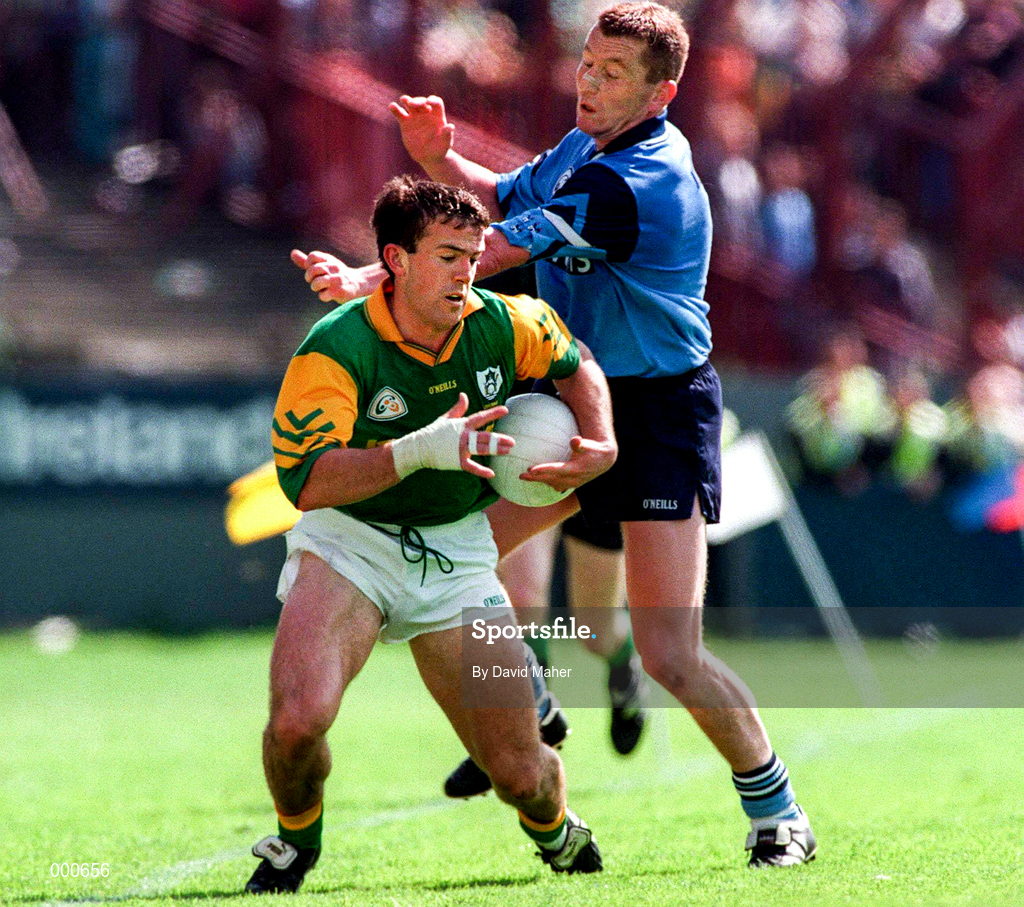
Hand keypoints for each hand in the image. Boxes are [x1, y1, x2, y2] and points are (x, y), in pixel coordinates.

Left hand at [291, 249, 361, 302]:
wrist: (359, 284)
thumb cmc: (337, 274)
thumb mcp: (324, 265)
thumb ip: (307, 261)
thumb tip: (292, 253)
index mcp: (328, 260)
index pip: (313, 256)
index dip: (308, 264)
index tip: (311, 269)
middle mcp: (333, 268)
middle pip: (312, 270)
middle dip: (309, 277)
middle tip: (314, 281)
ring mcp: (336, 280)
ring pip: (316, 283)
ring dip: (315, 287)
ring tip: (321, 288)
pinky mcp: (339, 292)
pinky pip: (323, 295)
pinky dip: (323, 297)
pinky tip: (329, 295)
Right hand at [388, 95, 454, 167]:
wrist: (429, 157)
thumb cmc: (440, 149)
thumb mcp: (445, 144)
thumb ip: (447, 135)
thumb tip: (450, 126)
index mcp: (437, 116)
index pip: (436, 102)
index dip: (433, 100)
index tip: (429, 103)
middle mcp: (426, 113)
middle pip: (422, 101)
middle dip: (418, 101)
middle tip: (414, 105)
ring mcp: (415, 117)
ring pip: (410, 104)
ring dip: (407, 100)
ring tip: (404, 100)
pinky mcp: (405, 123)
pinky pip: (399, 113)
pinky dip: (395, 109)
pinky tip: (392, 106)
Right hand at [391, 393, 513, 479]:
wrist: (419, 447)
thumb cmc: (433, 432)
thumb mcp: (446, 418)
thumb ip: (458, 408)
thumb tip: (464, 395)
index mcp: (462, 425)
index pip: (481, 417)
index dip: (493, 413)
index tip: (506, 410)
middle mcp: (464, 436)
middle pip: (485, 437)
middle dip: (499, 439)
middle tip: (512, 441)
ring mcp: (461, 449)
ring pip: (482, 449)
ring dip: (496, 450)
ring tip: (508, 451)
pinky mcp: (457, 461)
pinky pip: (472, 467)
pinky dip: (481, 471)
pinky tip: (492, 474)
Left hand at [520, 436, 616, 491]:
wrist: (603, 462)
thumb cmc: (593, 450)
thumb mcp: (589, 445)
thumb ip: (581, 444)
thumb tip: (575, 439)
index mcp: (575, 469)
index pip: (557, 470)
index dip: (544, 470)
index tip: (531, 469)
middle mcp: (573, 479)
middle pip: (551, 479)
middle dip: (536, 478)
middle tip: (521, 475)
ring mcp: (572, 483)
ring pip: (552, 484)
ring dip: (539, 481)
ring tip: (524, 477)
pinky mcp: (571, 484)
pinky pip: (556, 485)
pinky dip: (546, 482)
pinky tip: (536, 479)